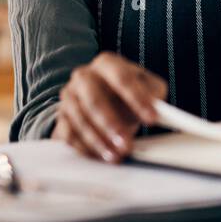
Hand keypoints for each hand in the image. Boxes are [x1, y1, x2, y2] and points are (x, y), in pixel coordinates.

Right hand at [52, 52, 167, 162]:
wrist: (100, 100)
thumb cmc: (127, 95)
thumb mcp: (146, 87)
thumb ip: (155, 94)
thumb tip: (158, 109)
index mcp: (106, 63)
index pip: (122, 78)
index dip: (137, 99)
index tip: (152, 119)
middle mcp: (83, 77)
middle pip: (94, 99)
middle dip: (112, 124)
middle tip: (128, 145)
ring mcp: (69, 97)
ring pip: (80, 119)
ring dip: (99, 140)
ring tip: (117, 156)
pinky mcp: (61, 119)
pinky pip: (69, 135)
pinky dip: (85, 148)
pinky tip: (100, 158)